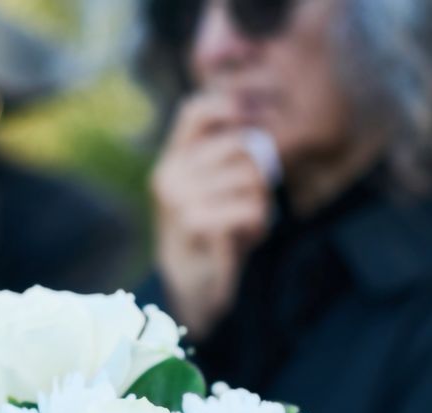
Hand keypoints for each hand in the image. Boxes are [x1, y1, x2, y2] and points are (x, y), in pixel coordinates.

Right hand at [151, 92, 273, 338]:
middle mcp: (169, 173)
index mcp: (171, 158)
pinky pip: (251, 209)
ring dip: (262, 203)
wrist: (192, 287)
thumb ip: (224, 152)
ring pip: (251, 178)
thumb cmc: (209, 230)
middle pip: (239, 145)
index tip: (258, 119)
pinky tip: (246, 237)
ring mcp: (179, 198)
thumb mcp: (210, 185)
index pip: (196, 109)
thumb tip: (258, 112)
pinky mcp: (195, 223)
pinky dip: (259, 226)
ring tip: (246, 221)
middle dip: (260, 171)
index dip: (231, 106)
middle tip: (256, 197)